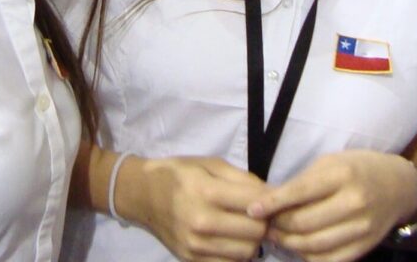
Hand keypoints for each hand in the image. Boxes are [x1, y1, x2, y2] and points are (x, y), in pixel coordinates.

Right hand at [124, 156, 270, 261]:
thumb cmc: (180, 174)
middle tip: (259, 214)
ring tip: (245, 227)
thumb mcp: (211, 164)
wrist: (143, 195)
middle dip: (264, 223)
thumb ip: (243, 179)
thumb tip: (272, 196)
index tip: (273, 200)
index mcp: (206, 191)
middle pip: (255, 232)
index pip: (255, 205)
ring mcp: (195, 245)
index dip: (270, 203)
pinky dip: (237, 254)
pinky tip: (232, 239)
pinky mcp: (191, 260)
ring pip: (246, 253)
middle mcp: (200, 221)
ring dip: (252, 241)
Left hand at [249, 150, 416, 261]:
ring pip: (314, 246)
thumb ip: (302, 183)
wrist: (397, 187)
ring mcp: (362, 228)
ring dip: (288, 244)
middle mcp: (354, 202)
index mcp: (341, 174)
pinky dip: (308, 258)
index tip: (252, 211)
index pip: (299, 192)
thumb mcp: (329, 163)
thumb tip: (269, 203)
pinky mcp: (365, 248)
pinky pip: (329, 260)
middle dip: (278, 226)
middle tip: (263, 225)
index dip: (272, 204)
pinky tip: (298, 248)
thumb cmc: (356, 169)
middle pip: (304, 224)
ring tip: (276, 237)